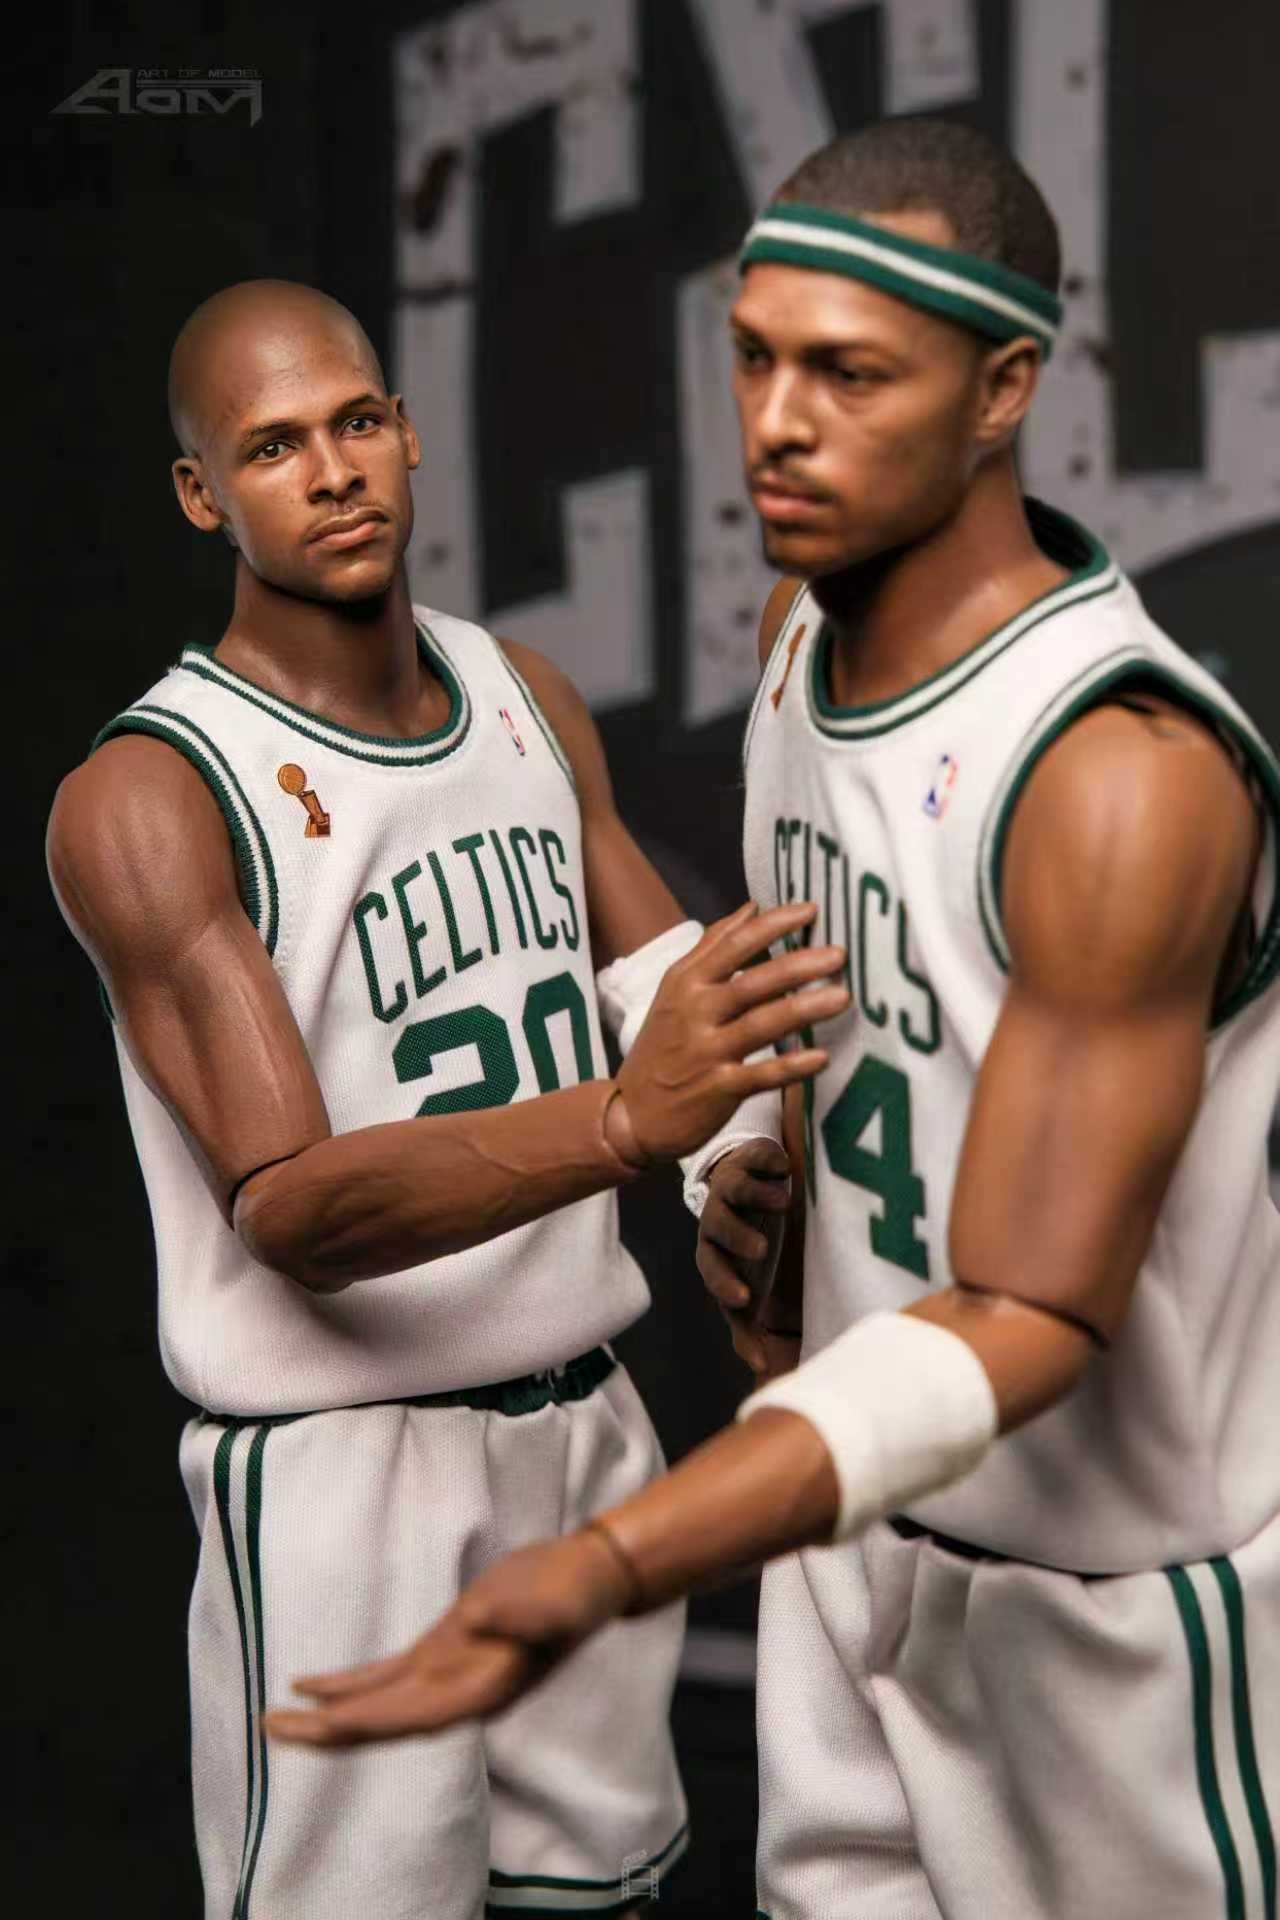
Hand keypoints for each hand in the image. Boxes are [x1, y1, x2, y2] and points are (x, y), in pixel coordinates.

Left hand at [264, 1527, 632, 1747]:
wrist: (590, 1577)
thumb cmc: (575, 1587)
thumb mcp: (557, 1597)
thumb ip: (527, 1613)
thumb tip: (484, 1618)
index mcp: (480, 1689)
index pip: (411, 1715)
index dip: (365, 1721)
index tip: (320, 1724)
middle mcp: (457, 1693)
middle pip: (382, 1722)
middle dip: (328, 1729)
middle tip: (269, 1726)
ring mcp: (448, 1674)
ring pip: (378, 1706)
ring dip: (330, 1714)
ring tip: (278, 1718)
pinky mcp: (444, 1648)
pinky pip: (388, 1677)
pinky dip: (352, 1685)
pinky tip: (317, 1687)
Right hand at [612, 903, 847, 1163]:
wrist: (633, 1113)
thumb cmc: (663, 1046)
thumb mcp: (675, 990)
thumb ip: (712, 947)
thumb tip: (752, 907)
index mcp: (687, 983)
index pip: (733, 945)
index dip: (774, 925)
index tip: (811, 910)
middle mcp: (695, 1012)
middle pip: (753, 982)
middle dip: (798, 965)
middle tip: (840, 954)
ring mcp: (707, 1052)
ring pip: (761, 1024)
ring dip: (804, 1010)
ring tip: (842, 997)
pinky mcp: (719, 1090)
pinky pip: (761, 1075)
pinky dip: (791, 1066)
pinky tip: (821, 1057)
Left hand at [696, 1140, 801, 1379]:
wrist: (745, 1187)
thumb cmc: (747, 1248)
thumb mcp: (747, 1284)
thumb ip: (747, 1325)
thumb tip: (758, 1368)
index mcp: (715, 1253)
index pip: (712, 1271)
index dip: (724, 1284)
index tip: (745, 1298)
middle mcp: (717, 1219)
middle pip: (718, 1228)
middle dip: (737, 1238)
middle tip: (762, 1248)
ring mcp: (731, 1186)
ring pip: (734, 1190)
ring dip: (755, 1196)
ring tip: (785, 1201)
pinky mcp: (751, 1159)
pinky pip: (754, 1157)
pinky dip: (768, 1162)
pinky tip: (785, 1168)